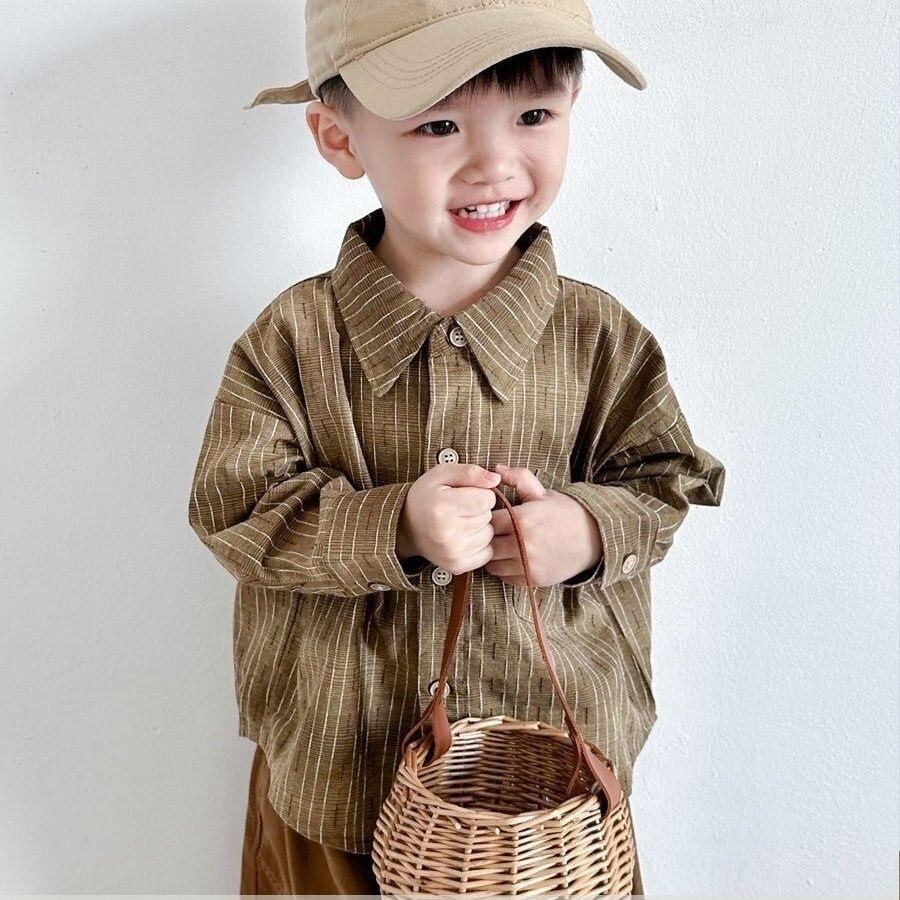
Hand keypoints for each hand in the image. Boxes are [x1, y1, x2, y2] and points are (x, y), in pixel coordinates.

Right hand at [398, 463, 501, 574]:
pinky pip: (487, 552)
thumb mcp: (442, 474)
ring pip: (489, 534)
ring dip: (480, 527)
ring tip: (460, 522)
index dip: (480, 492)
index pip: (487, 498)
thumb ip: (470, 472)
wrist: (406, 527)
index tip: (465, 494)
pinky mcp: (457, 566)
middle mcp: (446, 533)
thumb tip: (496, 480)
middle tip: (459, 509)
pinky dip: (479, 544)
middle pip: (488, 516)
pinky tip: (463, 537)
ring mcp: (452, 553)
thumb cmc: (427, 496)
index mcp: (442, 506)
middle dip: (479, 510)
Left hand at [485, 464, 602, 586]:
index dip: (485, 519)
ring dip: (494, 556)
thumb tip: (496, 469)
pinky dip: (505, 570)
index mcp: (520, 519)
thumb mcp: (542, 492)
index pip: (485, 521)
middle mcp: (521, 544)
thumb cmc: (565, 512)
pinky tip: (514, 558)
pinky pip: (505, 578)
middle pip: (486, 544)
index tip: (492, 517)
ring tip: (504, 546)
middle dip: (488, 538)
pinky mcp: (532, 579)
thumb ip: (518, 478)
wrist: (594, 538)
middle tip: (496, 533)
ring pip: (492, 564)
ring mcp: (527, 564)